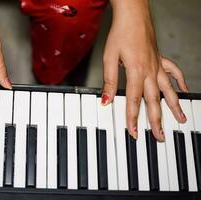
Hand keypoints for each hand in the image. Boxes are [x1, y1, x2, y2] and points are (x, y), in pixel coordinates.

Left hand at [101, 0, 187, 140]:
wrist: (132, 16)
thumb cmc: (121, 34)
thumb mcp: (109, 59)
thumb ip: (109, 81)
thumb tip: (104, 100)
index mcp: (136, 72)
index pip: (133, 101)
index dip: (133, 119)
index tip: (134, 133)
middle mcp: (149, 71)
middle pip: (154, 101)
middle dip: (156, 121)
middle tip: (160, 136)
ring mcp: (157, 65)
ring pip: (168, 90)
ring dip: (174, 106)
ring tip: (180, 119)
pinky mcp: (160, 59)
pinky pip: (173, 72)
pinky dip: (180, 81)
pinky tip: (184, 89)